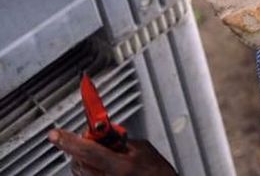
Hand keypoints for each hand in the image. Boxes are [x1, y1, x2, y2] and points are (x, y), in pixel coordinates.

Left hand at [48, 129, 176, 175]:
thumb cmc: (158, 174)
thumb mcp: (143, 150)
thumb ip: (120, 140)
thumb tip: (103, 134)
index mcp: (120, 166)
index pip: (87, 150)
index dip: (69, 140)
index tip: (55, 134)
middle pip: (78, 161)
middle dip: (81, 148)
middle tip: (95, 140)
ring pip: (79, 171)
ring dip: (85, 160)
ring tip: (105, 157)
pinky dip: (89, 170)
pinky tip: (104, 168)